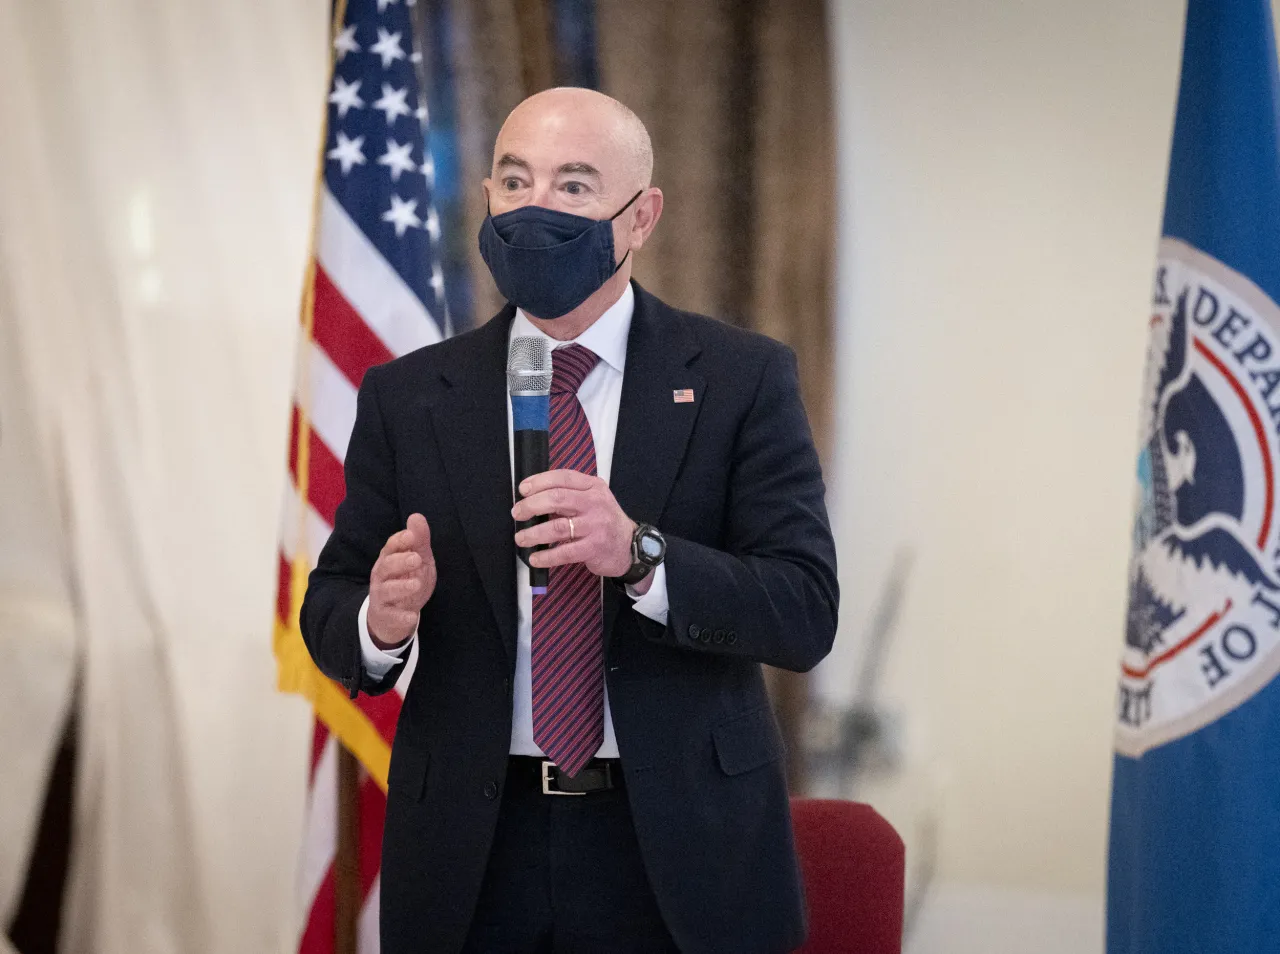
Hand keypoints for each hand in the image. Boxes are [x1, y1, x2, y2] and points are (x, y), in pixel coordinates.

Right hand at [368, 514, 435, 647]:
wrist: (394, 616)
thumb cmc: (406, 580)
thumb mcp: (418, 560)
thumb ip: (419, 540)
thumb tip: (416, 516)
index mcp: (389, 559)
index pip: (390, 547)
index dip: (399, 541)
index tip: (411, 536)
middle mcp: (381, 577)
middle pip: (386, 567)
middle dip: (400, 561)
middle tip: (416, 558)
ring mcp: (382, 597)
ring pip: (386, 591)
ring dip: (401, 587)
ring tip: (416, 584)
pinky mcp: (386, 616)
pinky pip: (392, 616)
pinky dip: (401, 617)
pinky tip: (412, 616)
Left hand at [512, 470, 635, 577]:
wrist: (630, 546)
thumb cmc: (604, 520)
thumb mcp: (594, 499)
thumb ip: (570, 495)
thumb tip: (533, 498)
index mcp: (593, 486)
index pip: (563, 478)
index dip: (539, 481)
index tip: (522, 489)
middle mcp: (596, 503)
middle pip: (557, 499)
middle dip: (531, 506)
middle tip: (518, 513)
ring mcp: (596, 526)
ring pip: (557, 527)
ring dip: (534, 533)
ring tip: (521, 538)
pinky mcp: (594, 548)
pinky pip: (565, 552)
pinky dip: (546, 556)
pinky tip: (535, 558)